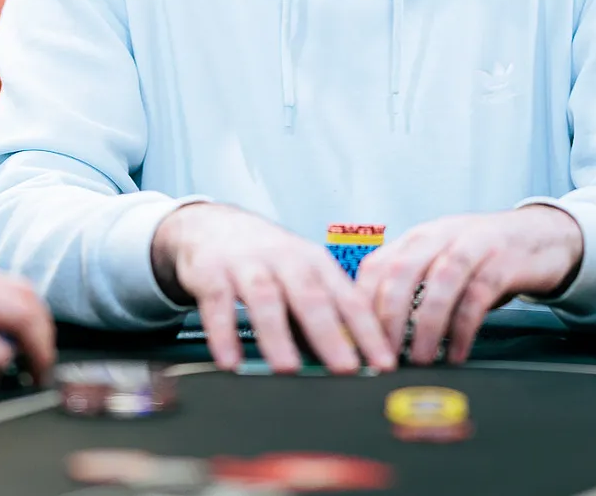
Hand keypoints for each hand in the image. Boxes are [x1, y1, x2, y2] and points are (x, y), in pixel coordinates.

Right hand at [150, 204, 397, 374]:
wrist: (212, 225)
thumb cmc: (266, 260)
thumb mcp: (300, 277)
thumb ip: (322, 316)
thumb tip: (351, 363)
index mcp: (315, 263)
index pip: (348, 299)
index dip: (368, 332)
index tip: (383, 364)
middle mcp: (284, 260)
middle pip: (310, 296)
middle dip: (330, 334)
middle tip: (345, 369)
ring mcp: (247, 264)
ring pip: (265, 298)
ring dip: (277, 335)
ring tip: (287, 369)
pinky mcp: (211, 272)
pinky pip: (217, 304)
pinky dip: (223, 333)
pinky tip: (230, 362)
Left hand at [356, 206, 581, 365]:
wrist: (543, 236)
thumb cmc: (483, 257)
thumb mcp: (441, 262)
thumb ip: (413, 288)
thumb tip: (376, 335)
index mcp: (417, 239)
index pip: (376, 266)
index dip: (362, 304)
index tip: (356, 340)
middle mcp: (440, 237)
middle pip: (402, 271)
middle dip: (388, 317)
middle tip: (383, 356)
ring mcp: (473, 246)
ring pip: (440, 283)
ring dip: (425, 325)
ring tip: (419, 360)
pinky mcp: (503, 262)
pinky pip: (477, 296)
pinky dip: (463, 328)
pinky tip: (455, 353)